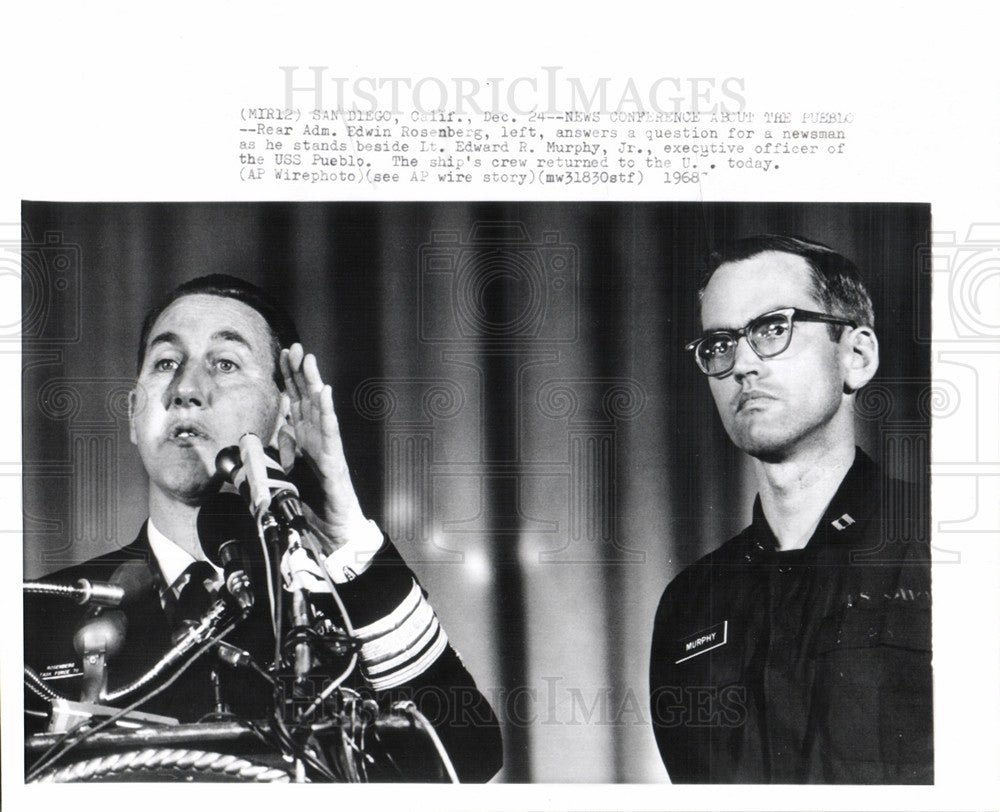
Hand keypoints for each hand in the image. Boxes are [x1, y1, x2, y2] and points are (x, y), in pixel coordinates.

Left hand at [279, 343, 366, 544]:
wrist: (332, 533)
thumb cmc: (314, 504)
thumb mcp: (287, 475)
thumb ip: (282, 451)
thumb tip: (277, 430)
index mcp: (305, 440)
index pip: (296, 402)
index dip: (289, 378)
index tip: (282, 355)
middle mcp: (317, 439)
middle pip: (307, 399)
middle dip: (300, 372)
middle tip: (295, 347)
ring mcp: (328, 448)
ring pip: (320, 409)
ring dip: (314, 383)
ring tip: (310, 361)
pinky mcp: (335, 463)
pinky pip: (330, 433)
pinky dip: (327, 412)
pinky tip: (325, 395)